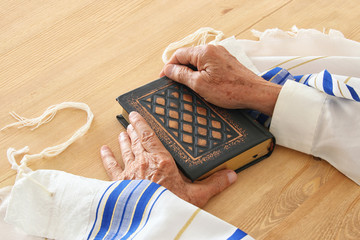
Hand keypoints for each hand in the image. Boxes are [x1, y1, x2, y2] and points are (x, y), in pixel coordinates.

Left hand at [100, 111, 236, 207]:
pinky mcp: (119, 184)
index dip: (142, 123)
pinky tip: (103, 150)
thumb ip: (214, 184)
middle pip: (137, 141)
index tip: (136, 114)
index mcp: (162, 161)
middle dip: (134, 131)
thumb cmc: (171, 207)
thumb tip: (232, 175)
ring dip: (123, 140)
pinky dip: (107, 157)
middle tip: (130, 123)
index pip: (149, 136)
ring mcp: (129, 172)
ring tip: (121, 133)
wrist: (149, 222)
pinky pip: (111, 167)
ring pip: (125, 150)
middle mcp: (143, 162)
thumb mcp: (196, 196)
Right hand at [160, 45, 280, 115]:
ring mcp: (221, 55)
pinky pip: (208, 66)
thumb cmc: (230, 90)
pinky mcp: (226, 63)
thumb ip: (182, 75)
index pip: (179, 55)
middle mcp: (213, 49)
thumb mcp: (199, 84)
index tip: (164, 78)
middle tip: (174, 85)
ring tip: (189, 88)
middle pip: (188, 57)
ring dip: (191, 74)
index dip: (169, 67)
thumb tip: (169, 70)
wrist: (255, 93)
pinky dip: (201, 74)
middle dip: (180, 71)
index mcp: (204, 52)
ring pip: (198, 62)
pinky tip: (202, 86)